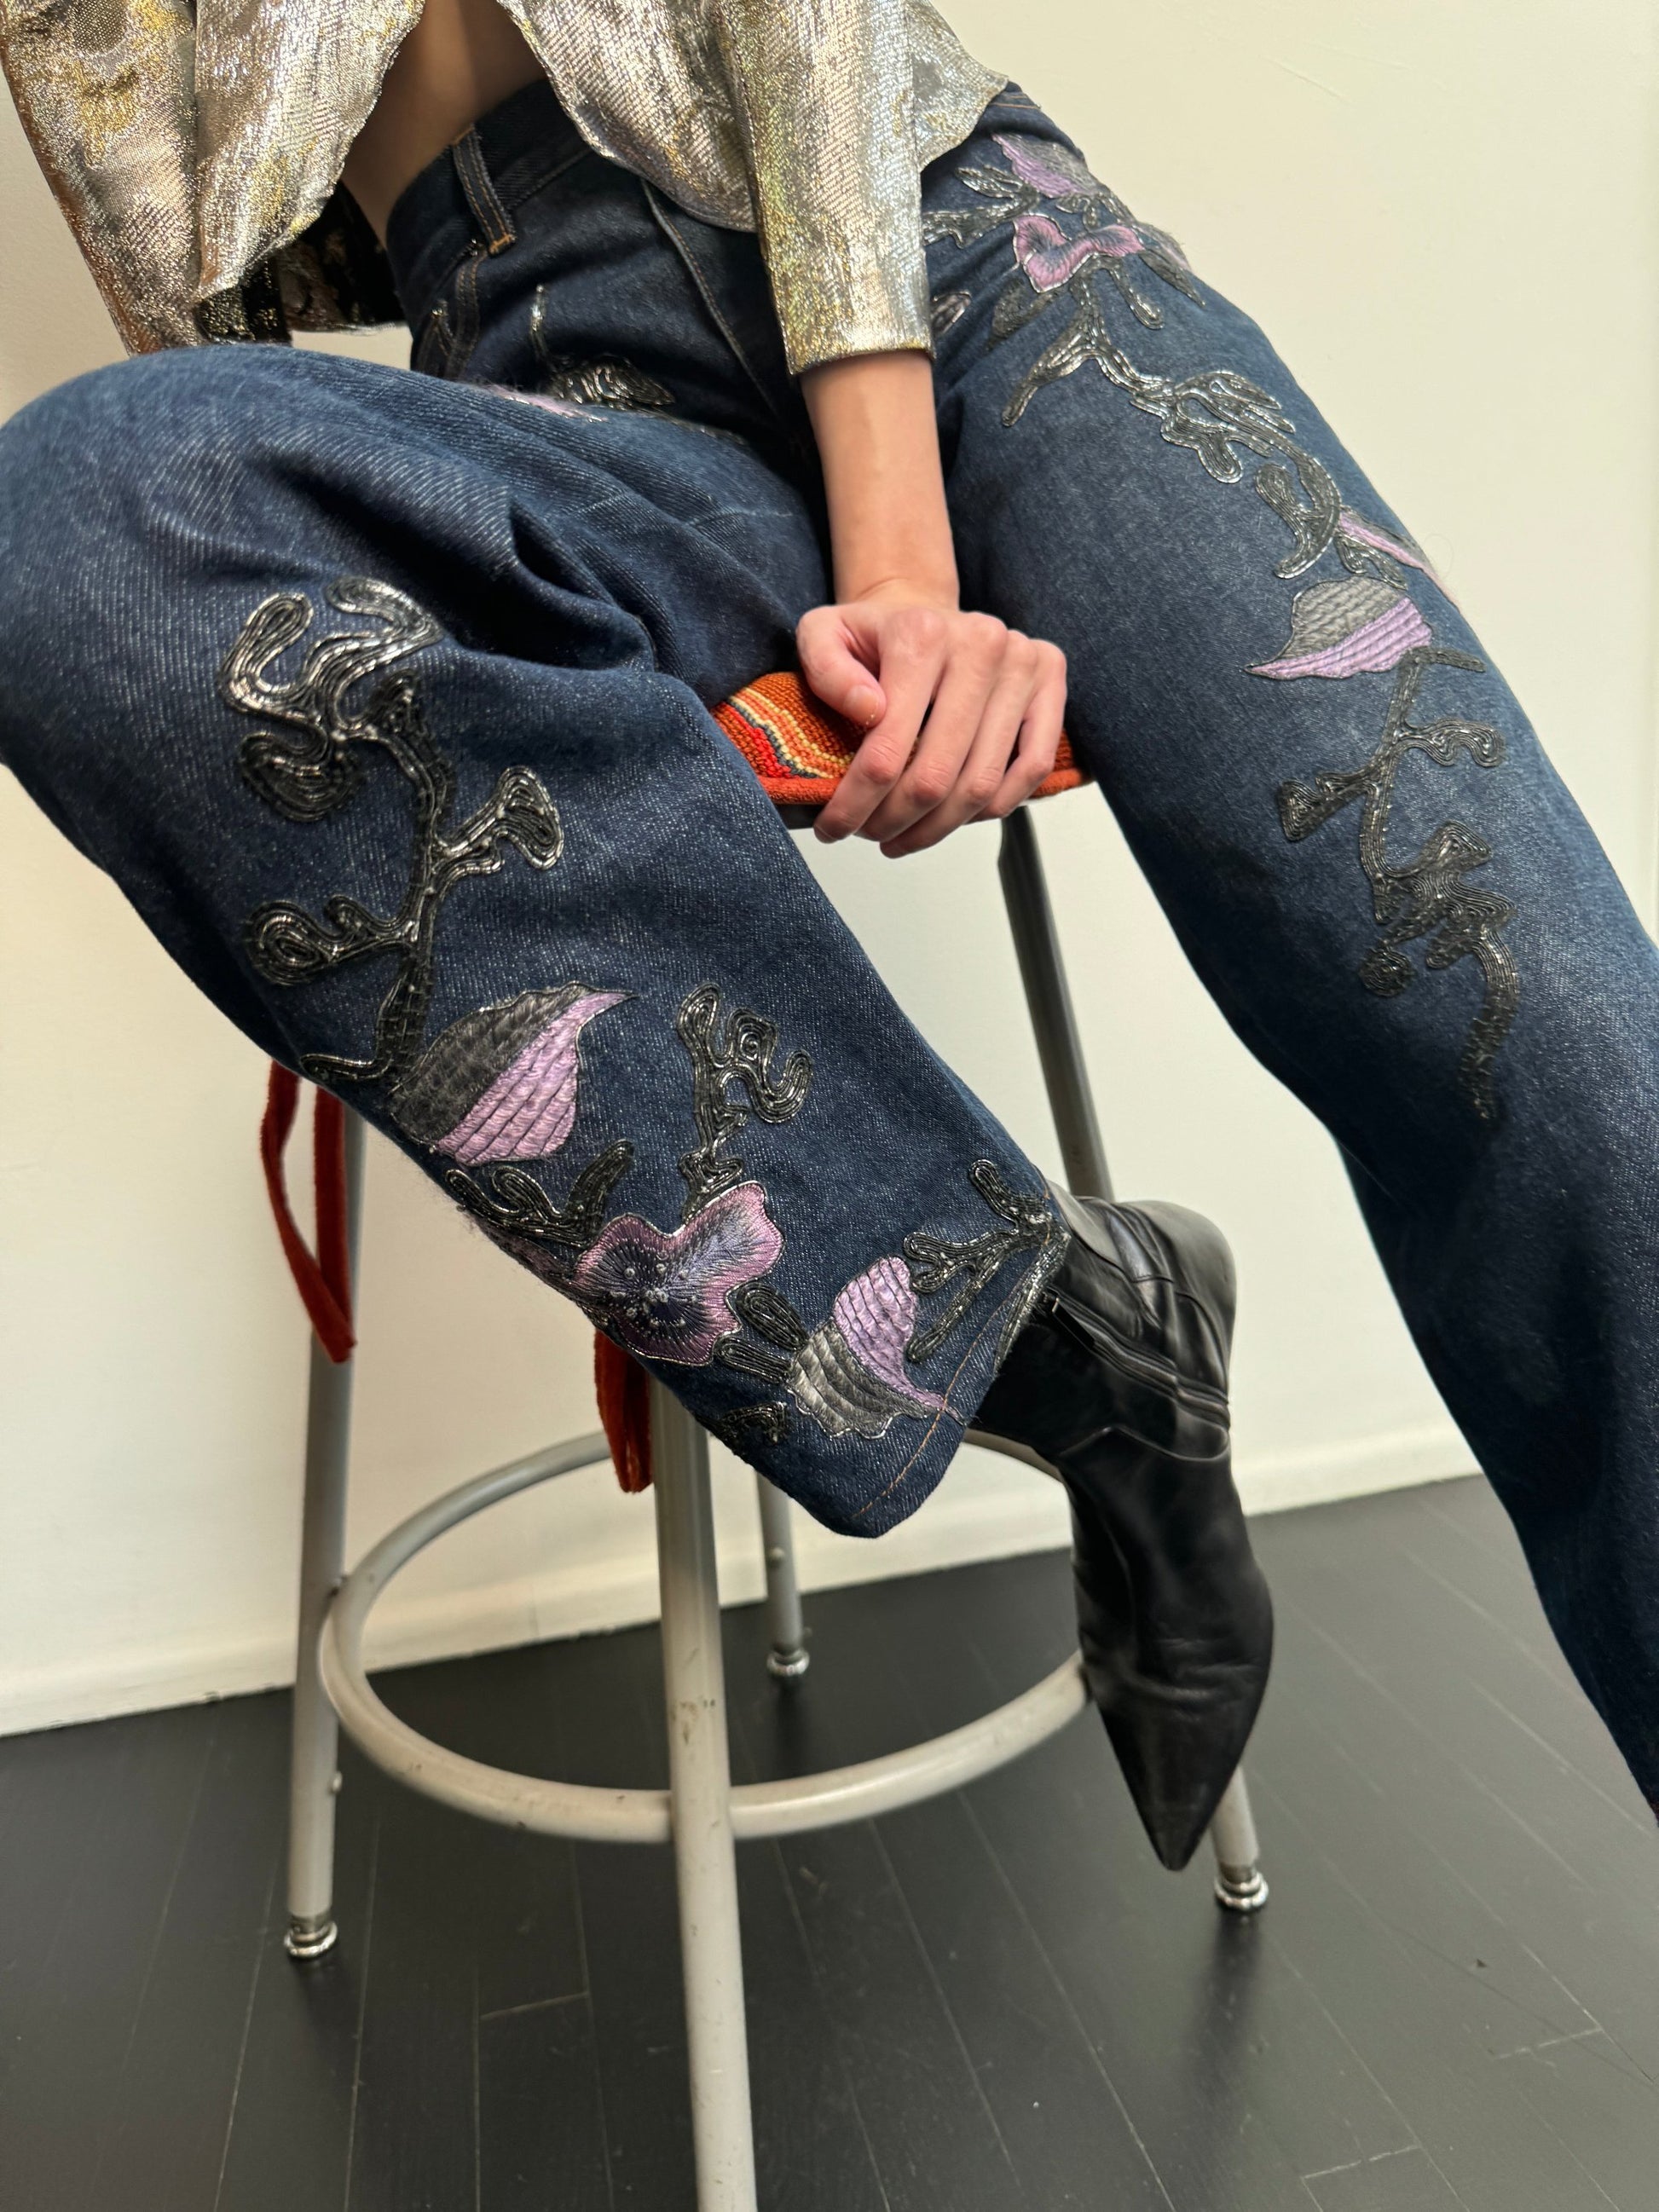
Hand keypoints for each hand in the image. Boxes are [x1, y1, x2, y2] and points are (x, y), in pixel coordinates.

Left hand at [796, 586, 1067, 857]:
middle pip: (936, 775)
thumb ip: (825, 669)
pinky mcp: (1049, 679)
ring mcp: (1021, 661)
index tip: (834, 828)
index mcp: (921, 633)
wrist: (923, 612)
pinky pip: (1032, 767)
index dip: (857, 803)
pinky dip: (994, 806)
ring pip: (982, 784)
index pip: (887, 748)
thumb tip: (869, 709)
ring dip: (938, 827)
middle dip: (895, 821)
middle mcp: (980, 643)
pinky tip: (956, 817)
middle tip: (870, 834)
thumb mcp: (821, 634)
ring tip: (904, 834)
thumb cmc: (874, 636)